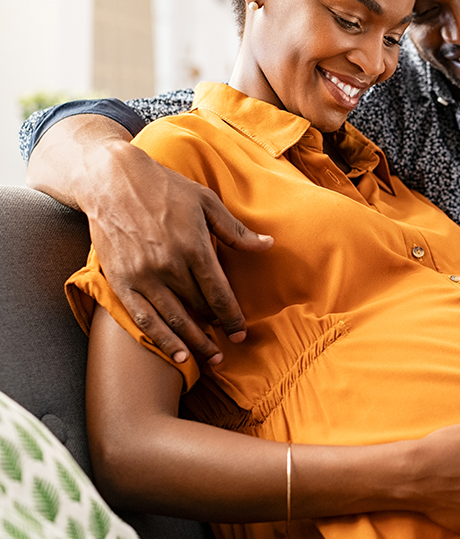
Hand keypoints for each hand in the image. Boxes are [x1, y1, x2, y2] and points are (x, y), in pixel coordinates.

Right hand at [83, 141, 272, 363]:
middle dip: (216, 329)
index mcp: (194, 246)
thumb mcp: (206, 202)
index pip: (219, 293)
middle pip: (198, 308)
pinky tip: (176, 353)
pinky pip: (143, 319)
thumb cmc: (165, 188)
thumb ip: (236, 230)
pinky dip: (161, 340)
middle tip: (228, 345)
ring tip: (209, 358)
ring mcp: (143, 276)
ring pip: (173, 320)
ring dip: (194, 342)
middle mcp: (169, 265)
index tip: (241, 332)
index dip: (232, 316)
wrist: (113, 181)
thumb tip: (267, 245)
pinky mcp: (121, 281)